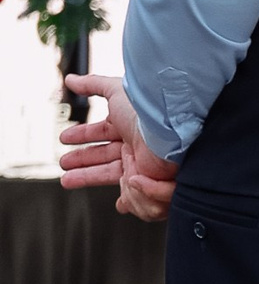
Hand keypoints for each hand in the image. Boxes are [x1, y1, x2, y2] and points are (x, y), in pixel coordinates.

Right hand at [59, 75, 178, 223]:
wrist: (169, 132)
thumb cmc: (147, 110)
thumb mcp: (116, 91)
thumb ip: (93, 84)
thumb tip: (71, 80)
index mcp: (128, 125)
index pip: (101, 131)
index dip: (82, 136)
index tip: (65, 138)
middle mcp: (134, 145)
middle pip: (102, 155)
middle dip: (80, 160)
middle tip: (64, 164)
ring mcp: (140, 164)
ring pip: (111, 174)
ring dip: (87, 177)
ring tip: (67, 180)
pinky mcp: (146, 183)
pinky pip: (135, 196)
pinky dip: (128, 200)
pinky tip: (120, 203)